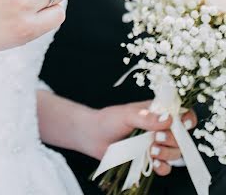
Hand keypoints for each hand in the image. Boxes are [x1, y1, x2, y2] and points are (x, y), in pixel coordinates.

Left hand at [81, 101, 196, 176]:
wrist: (92, 136)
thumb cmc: (108, 120)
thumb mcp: (127, 115)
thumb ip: (146, 117)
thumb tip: (168, 119)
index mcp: (157, 112)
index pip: (181, 113)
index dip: (187, 119)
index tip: (183, 124)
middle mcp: (159, 129)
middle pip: (181, 137)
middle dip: (173, 139)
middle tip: (157, 138)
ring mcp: (155, 145)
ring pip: (175, 153)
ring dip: (168, 153)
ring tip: (152, 150)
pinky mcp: (149, 160)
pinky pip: (165, 167)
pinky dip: (163, 167)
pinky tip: (153, 164)